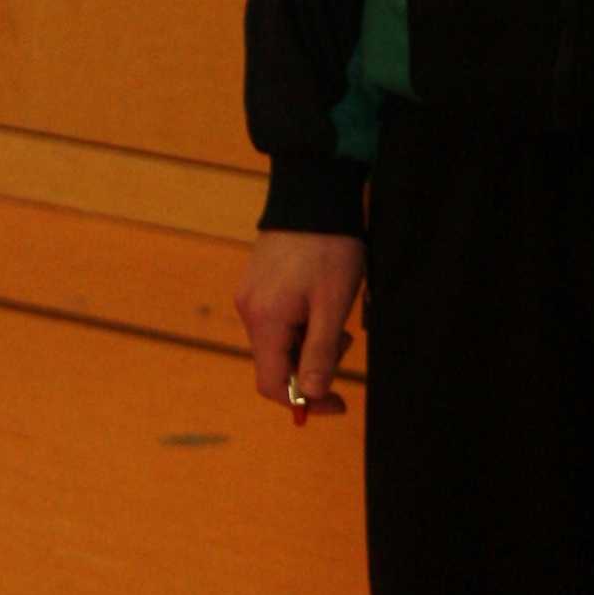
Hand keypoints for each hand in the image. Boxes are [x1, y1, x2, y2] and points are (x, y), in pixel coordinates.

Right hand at [238, 228, 365, 416]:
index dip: (304, 400)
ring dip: (310, 341)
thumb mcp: (333, 304)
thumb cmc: (329, 246)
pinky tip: (322, 301)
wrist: (315, 193)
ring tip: (336, 315)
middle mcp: (249, 310)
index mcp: (265, 320)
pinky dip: (302, 323)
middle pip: (277, 362)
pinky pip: (279, 319)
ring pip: (280, 341)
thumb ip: (319, 352)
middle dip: (312, 364)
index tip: (337, 401)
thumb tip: (310, 395)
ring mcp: (251, 295)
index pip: (272, 384)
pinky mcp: (259, 283)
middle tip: (344, 340)